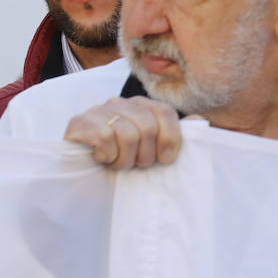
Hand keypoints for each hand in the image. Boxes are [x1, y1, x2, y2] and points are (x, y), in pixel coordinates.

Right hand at [62, 97, 183, 169]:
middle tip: (134, 164)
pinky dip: (106, 156)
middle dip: (145, 155)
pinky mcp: (78, 122)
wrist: (82, 175)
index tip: (165, 159)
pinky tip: (101, 158)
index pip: (165, 112)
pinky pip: (104, 138)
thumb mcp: (152, 149)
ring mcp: (98, 110)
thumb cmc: (122, 159)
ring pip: (128, 135)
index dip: (170, 139)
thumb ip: (174, 134)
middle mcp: (121, 102)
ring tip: (117, 164)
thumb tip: (199, 121)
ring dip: (124, 159)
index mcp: (142, 105)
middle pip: (148, 127)